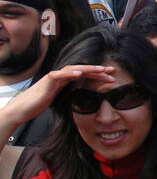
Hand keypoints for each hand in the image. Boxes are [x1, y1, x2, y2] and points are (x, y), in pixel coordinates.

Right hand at [0, 65, 115, 140]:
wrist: (22, 109)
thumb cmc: (39, 104)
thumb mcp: (60, 99)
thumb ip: (70, 95)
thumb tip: (84, 99)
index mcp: (65, 81)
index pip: (84, 75)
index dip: (98, 74)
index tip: (112, 75)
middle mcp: (60, 77)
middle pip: (82, 70)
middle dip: (97, 70)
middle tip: (113, 71)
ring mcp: (53, 78)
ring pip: (73, 69)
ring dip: (88, 69)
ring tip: (101, 69)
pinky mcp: (46, 82)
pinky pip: (58, 75)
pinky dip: (69, 73)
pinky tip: (79, 73)